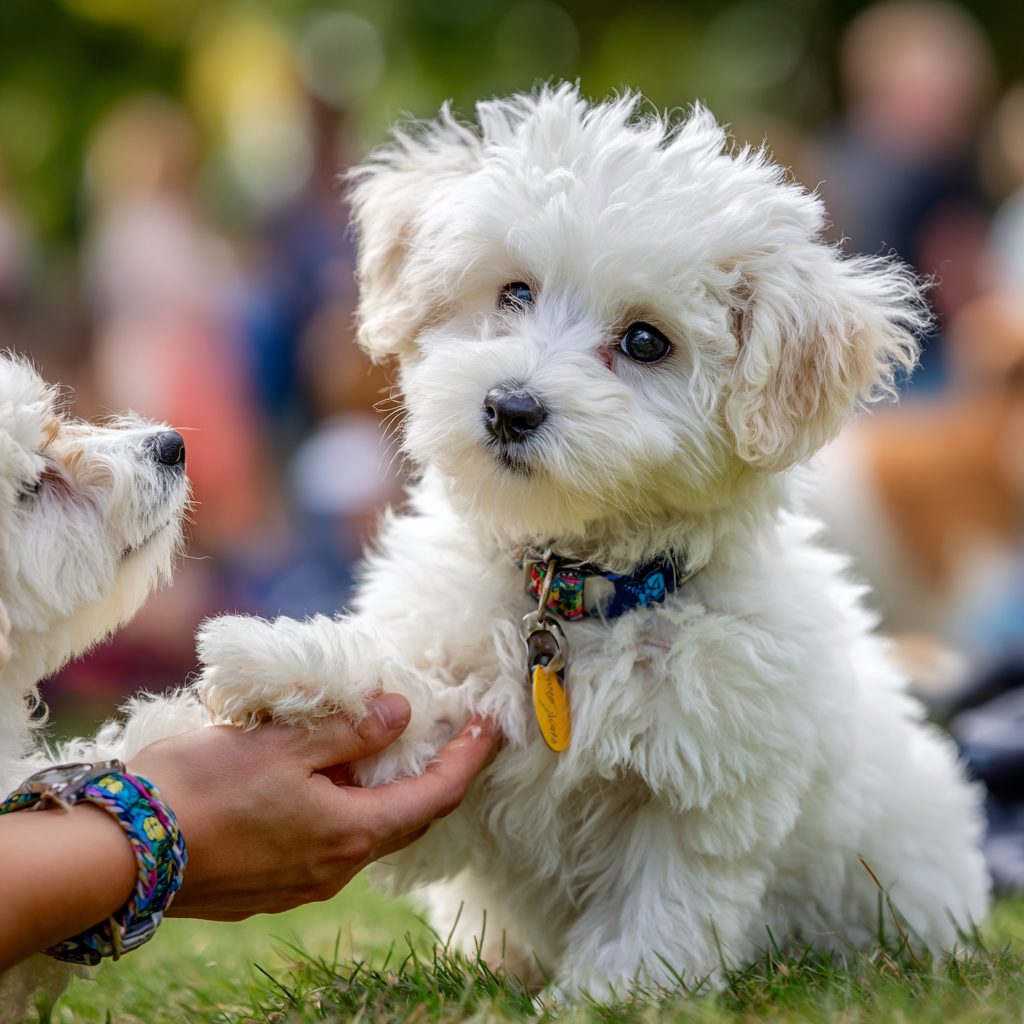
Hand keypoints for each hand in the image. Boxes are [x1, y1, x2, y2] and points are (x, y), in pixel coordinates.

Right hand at [128, 695, 499, 920]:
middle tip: (445, 733)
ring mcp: (301, 883)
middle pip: (405, 818)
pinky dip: (342, 805)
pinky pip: (326, 841)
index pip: (436, 796)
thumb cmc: (203, 792)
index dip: (469, 759)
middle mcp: (335, 867)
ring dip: (379, 790)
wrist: (121, 855)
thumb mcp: (284, 746)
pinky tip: (323, 777)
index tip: (492, 727)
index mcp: (350, 832)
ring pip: (362, 830)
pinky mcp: (270, 885)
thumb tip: (400, 714)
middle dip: (431, 775)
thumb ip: (349, 731)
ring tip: (379, 745)